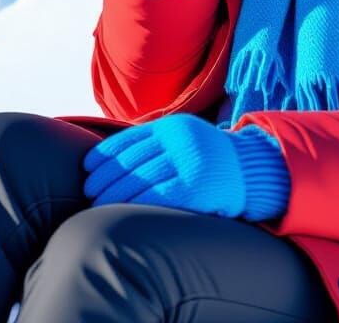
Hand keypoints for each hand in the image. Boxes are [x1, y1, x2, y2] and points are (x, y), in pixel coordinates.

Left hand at [83, 114, 247, 217]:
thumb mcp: (184, 138)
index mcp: (173, 126)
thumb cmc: (209, 158)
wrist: (250, 169)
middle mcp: (180, 140)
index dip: (106, 153)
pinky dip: (134, 204)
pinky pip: (157, 196)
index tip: (88, 166)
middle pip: (132, 159)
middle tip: (89, 189)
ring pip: (140, 178)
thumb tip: (113, 157)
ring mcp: (189, 162)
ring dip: (114, 192)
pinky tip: (120, 212)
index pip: (131, 138)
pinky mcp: (195, 187)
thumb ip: (157, 142)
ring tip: (97, 202)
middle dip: (106, 175)